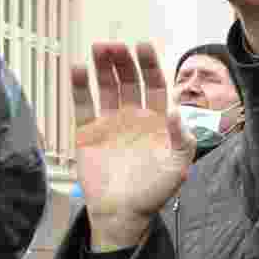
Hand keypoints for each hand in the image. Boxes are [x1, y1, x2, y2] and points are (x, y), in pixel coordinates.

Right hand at [72, 43, 194, 251]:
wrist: (122, 214)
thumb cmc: (153, 192)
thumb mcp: (177, 167)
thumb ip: (181, 139)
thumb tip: (177, 111)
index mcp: (157, 122)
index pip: (155, 86)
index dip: (150, 66)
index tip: (143, 46)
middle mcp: (134, 117)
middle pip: (130, 81)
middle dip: (124, 62)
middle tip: (116, 45)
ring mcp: (110, 123)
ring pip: (107, 87)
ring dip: (103, 67)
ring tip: (99, 48)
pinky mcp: (88, 132)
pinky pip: (83, 104)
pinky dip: (79, 86)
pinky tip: (77, 68)